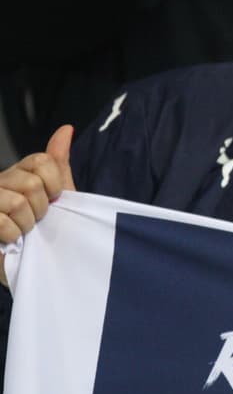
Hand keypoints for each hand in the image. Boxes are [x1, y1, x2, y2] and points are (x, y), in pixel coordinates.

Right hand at [0, 125, 75, 286]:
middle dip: (42, 208)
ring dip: (27, 224)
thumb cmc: (47, 231)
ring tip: (24, 232)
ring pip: (17, 203)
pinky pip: (2, 223)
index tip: (54, 201)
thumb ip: (59, 164)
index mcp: (19, 173)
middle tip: (37, 220)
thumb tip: (66, 128)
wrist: (37, 265)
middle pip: (31, 183)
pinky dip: (13, 236)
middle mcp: (0, 182)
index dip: (55, 185)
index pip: (42, 161)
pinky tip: (11, 240)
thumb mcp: (59, 197)